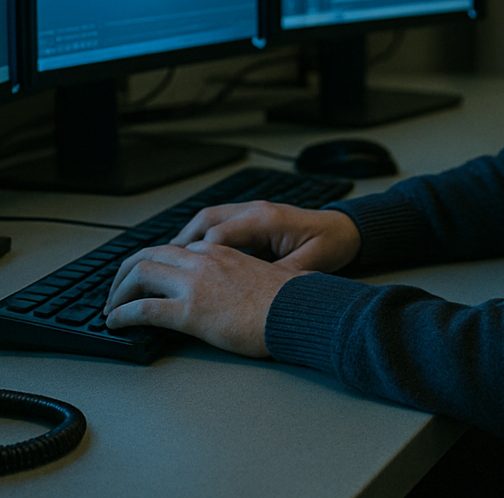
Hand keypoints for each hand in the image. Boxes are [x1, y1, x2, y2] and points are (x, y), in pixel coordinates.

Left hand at [103, 241, 299, 357]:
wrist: (298, 312)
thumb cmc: (290, 301)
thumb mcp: (265, 276)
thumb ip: (245, 273)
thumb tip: (244, 287)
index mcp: (221, 251)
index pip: (175, 249)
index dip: (153, 263)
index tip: (146, 277)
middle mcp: (203, 260)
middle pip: (149, 254)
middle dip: (125, 272)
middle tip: (116, 292)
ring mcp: (195, 284)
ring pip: (140, 274)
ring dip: (118, 291)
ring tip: (110, 309)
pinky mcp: (190, 311)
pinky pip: (143, 309)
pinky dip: (122, 315)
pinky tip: (115, 323)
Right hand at [171, 201, 361, 273]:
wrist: (346, 229)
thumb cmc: (331, 245)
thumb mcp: (309, 264)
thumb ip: (282, 275)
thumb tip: (259, 292)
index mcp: (268, 219)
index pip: (221, 233)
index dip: (198, 254)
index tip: (181, 275)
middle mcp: (256, 210)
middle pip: (206, 219)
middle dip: (179, 242)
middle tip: (157, 265)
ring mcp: (252, 211)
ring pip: (207, 219)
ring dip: (185, 238)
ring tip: (164, 261)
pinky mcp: (252, 219)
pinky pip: (217, 224)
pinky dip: (199, 239)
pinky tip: (188, 257)